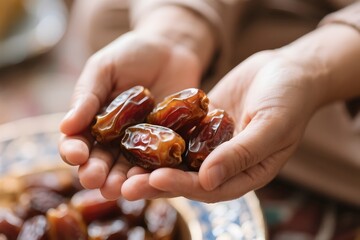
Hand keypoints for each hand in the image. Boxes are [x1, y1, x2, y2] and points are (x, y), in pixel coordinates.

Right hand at [58, 31, 202, 198]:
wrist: (171, 48)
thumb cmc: (131, 55)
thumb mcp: (104, 68)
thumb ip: (87, 95)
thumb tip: (64, 126)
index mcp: (93, 123)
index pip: (78, 142)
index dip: (74, 150)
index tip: (76, 153)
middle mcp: (115, 139)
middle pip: (102, 162)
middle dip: (97, 172)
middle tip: (95, 179)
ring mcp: (142, 144)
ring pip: (130, 167)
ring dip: (124, 180)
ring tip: (121, 188)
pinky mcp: (168, 144)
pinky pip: (162, 160)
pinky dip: (157, 170)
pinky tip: (154, 177)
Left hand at [121, 50, 324, 201]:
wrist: (287, 69)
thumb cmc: (289, 99)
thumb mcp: (271, 125)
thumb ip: (241, 154)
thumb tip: (207, 179)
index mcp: (245, 173)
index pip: (210, 188)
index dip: (182, 186)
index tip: (156, 180)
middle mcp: (225, 163)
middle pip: (187, 178)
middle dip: (157, 183)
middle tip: (125, 186)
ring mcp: (212, 144)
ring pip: (178, 158)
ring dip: (151, 163)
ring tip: (121, 167)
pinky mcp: (202, 125)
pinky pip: (178, 132)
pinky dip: (158, 136)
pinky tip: (134, 135)